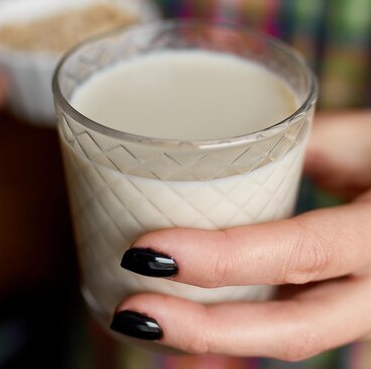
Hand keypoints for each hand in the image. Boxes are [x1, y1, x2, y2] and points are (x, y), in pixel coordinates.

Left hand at [110, 110, 370, 359]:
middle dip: (207, 330)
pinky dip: (247, 337)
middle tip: (132, 314)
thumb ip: (302, 142)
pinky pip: (302, 330)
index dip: (223, 260)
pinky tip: (199, 334)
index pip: (302, 252)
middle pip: (295, 328)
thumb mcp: (362, 138)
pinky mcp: (358, 312)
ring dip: (219, 342)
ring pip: (296, 340)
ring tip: (150, 324)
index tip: (146, 253)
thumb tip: (227, 149)